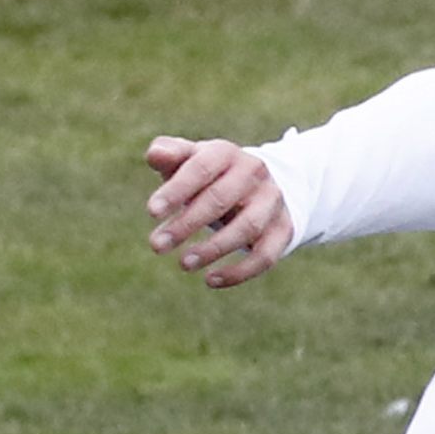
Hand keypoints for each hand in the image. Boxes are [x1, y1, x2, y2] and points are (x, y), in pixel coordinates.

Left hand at [145, 134, 289, 287]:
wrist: (257, 185)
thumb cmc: (209, 176)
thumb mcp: (190, 160)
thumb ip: (170, 154)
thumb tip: (155, 154)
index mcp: (225, 153)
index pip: (200, 169)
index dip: (176, 190)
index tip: (151, 212)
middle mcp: (253, 173)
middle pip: (220, 199)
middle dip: (186, 224)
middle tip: (157, 245)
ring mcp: (271, 201)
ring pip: (247, 227)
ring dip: (214, 248)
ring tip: (183, 264)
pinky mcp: (283, 230)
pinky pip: (265, 255)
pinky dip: (239, 272)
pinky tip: (210, 280)